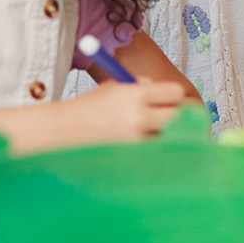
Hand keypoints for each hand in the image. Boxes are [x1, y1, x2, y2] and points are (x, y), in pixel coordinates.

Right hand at [63, 78, 186, 142]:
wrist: (65, 131)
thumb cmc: (89, 107)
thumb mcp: (115, 87)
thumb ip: (142, 86)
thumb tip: (169, 93)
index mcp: (136, 94)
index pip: (175, 93)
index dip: (173, 95)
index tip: (169, 99)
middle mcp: (139, 116)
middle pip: (178, 116)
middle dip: (172, 114)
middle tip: (163, 115)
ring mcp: (137, 140)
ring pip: (168, 136)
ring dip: (162, 133)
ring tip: (143, 130)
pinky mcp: (133, 157)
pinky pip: (154, 151)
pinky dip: (150, 147)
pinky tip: (137, 143)